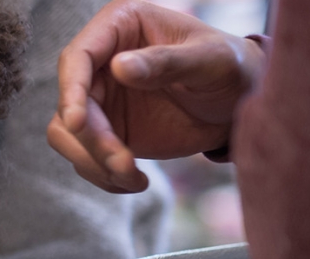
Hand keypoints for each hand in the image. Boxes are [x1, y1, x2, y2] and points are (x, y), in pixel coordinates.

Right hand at [49, 0, 265, 192]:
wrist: (240, 102)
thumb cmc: (229, 66)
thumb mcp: (209, 59)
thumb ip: (166, 61)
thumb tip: (118, 68)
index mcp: (120, 26)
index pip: (77, 57)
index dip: (71, 91)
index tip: (78, 123)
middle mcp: (102, 62)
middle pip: (70, 103)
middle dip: (91, 139)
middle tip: (122, 164)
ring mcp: (102, 98)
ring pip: (69, 134)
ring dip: (93, 161)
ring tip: (131, 177)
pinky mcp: (108, 130)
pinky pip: (87, 156)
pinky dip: (104, 176)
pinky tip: (135, 181)